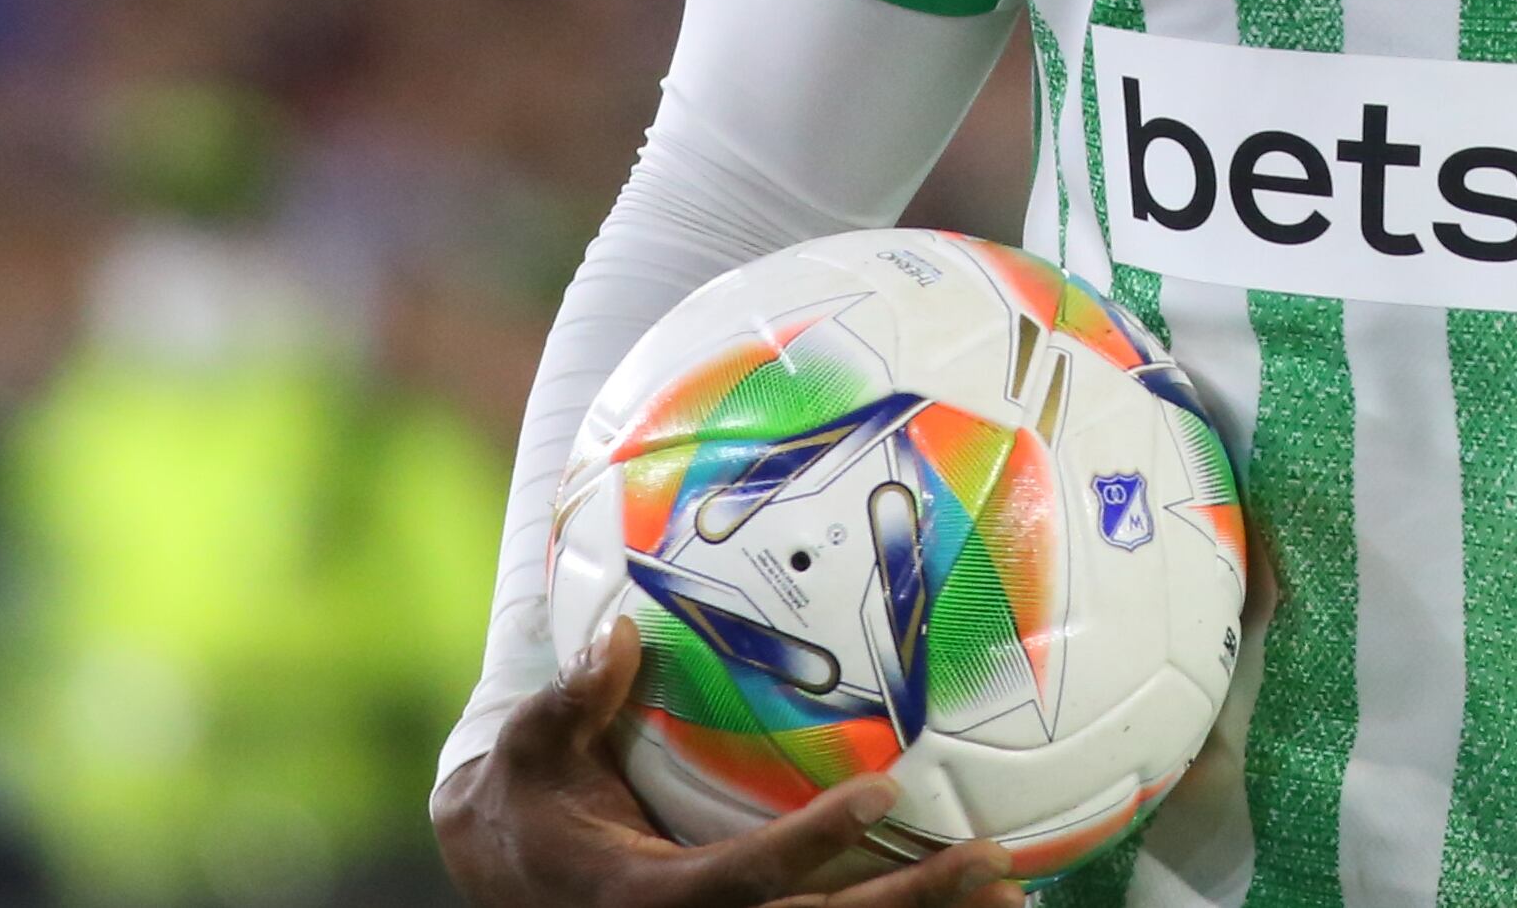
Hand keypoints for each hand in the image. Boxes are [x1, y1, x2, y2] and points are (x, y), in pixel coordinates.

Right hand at [434, 619, 1023, 907]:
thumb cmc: (526, 799)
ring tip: (1014, 894)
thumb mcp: (530, 746)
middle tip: (993, 861)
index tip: (884, 792)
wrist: (502, 877)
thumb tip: (616, 634)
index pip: (744, 874)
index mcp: (645, 893)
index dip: (813, 840)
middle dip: (909, 900)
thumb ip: (572, 700)